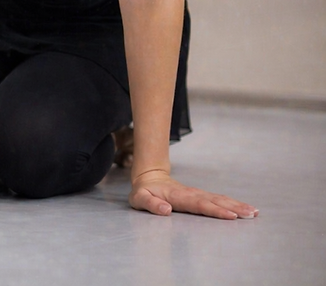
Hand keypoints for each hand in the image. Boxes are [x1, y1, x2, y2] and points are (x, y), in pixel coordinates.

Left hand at [129, 169, 257, 219]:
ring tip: (254, 212)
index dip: (215, 210)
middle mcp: (192, 194)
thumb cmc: (144, 191)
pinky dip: (233, 203)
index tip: (231, 216)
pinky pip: (219, 200)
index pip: (200, 204)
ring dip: (237, 205)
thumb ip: (151, 204)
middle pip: (215, 201)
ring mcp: (198, 194)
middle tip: (251, 214)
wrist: (149, 177)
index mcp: (179, 196)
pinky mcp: (201, 196)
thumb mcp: (139, 198)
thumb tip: (166, 210)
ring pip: (220, 199)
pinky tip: (245, 209)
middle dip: (234, 208)